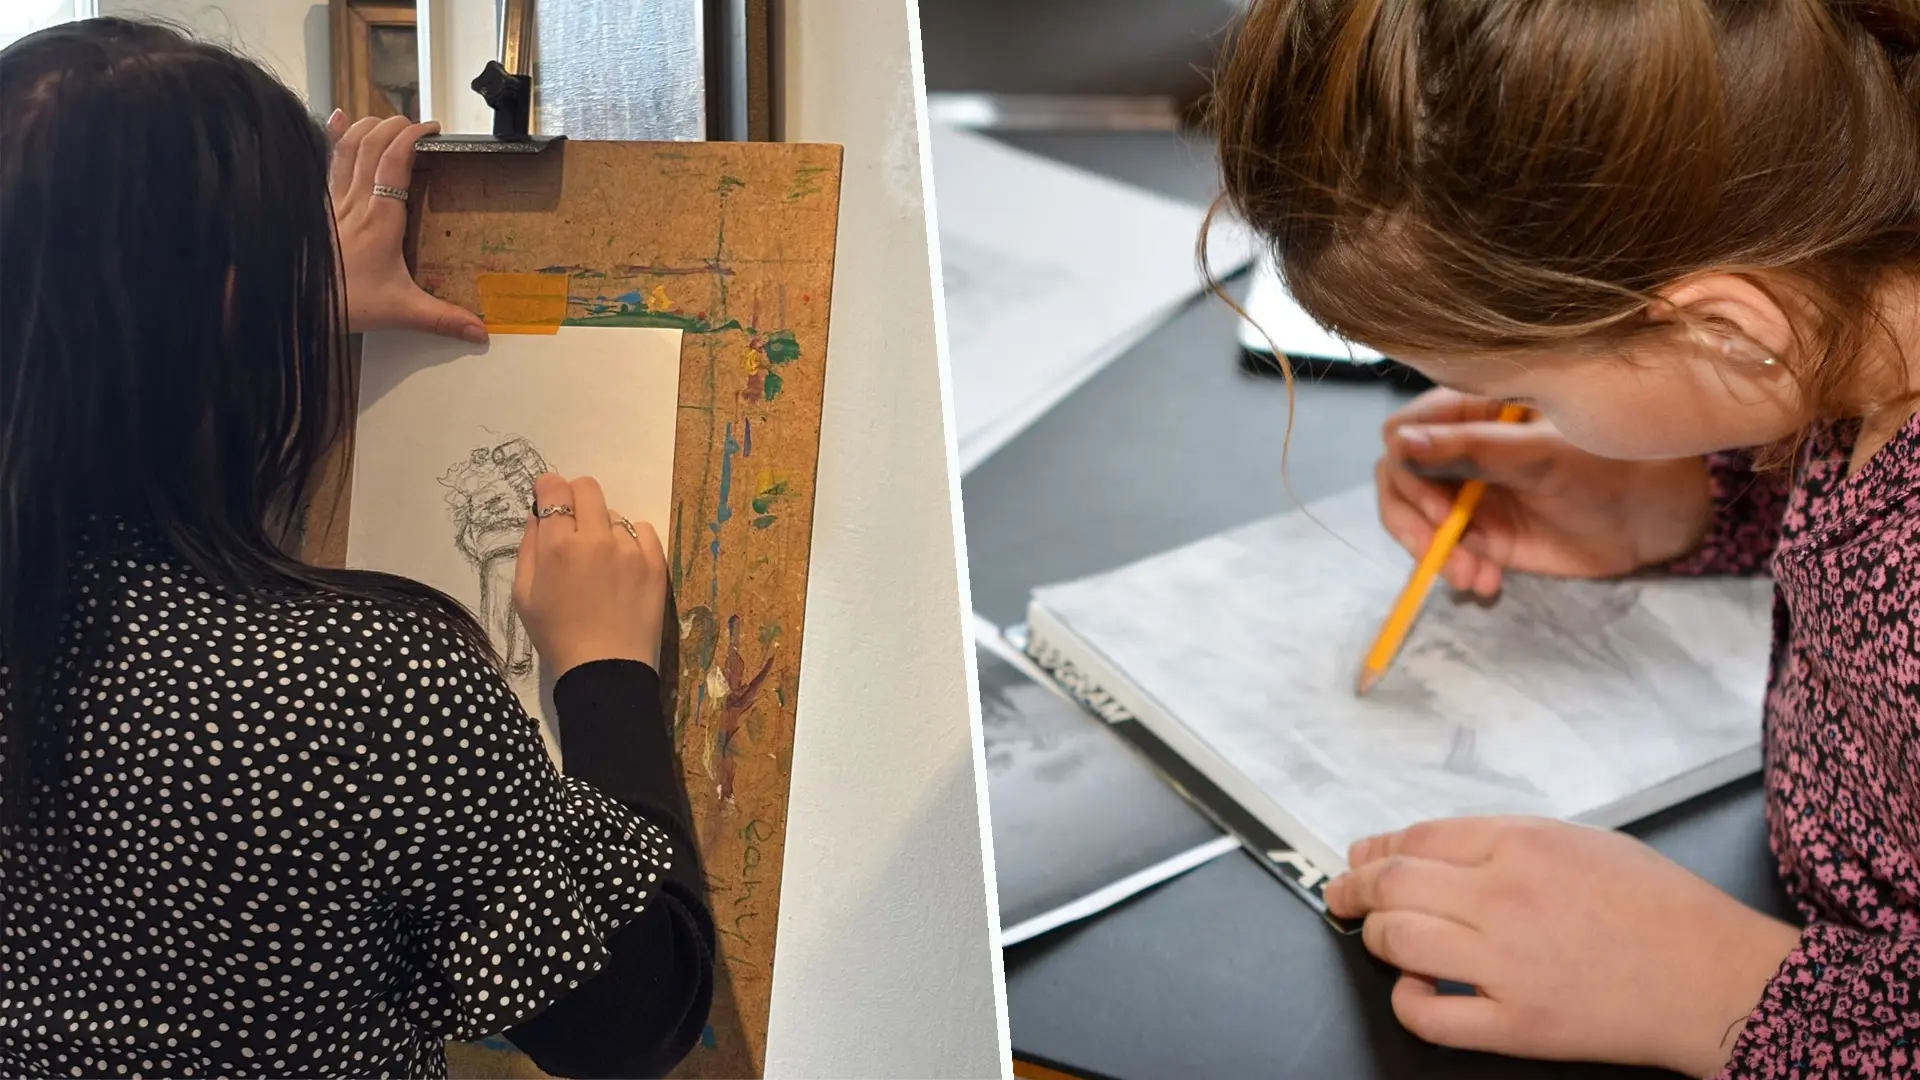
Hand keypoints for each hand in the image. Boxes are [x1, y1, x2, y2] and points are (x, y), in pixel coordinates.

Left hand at [325, 111, 487, 342]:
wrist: (299, 305)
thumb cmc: (346, 302)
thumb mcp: (401, 311)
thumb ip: (442, 319)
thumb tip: (480, 332)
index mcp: (381, 219)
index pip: (396, 160)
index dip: (413, 137)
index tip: (431, 130)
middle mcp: (356, 202)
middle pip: (373, 144)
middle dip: (396, 126)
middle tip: (416, 127)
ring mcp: (334, 201)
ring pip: (349, 147)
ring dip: (368, 127)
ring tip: (387, 121)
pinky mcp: (320, 207)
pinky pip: (328, 162)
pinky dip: (333, 136)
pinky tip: (337, 117)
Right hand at [512, 473, 668, 676]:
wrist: (605, 669)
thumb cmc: (556, 635)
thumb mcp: (524, 594)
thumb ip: (528, 547)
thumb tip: (538, 515)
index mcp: (558, 545)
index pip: (554, 489)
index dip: (548, 490)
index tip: (548, 500)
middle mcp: (596, 539)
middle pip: (588, 487)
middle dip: (575, 497)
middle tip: (573, 523)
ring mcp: (630, 549)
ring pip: (614, 514)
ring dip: (603, 527)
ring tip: (600, 561)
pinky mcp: (656, 562)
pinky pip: (643, 530)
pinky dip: (631, 540)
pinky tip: (623, 565)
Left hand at [1325, 817, 1802, 1077]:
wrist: (1718, 978)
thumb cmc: (1661, 909)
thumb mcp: (1583, 841)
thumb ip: (1502, 839)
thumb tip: (1426, 847)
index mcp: (1524, 844)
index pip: (1418, 838)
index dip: (1377, 848)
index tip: (1362, 857)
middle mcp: (1506, 898)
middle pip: (1394, 883)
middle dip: (1354, 888)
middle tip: (1343, 894)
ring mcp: (1508, 964)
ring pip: (1396, 940)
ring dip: (1374, 935)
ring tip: (1377, 936)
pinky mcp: (1518, 1026)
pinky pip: (1429, 1014)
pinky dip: (1405, 999)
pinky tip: (1413, 987)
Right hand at [1378, 389, 1712, 597]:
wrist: (1659, 512)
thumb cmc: (1610, 460)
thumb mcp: (1541, 453)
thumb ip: (1471, 448)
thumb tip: (1400, 444)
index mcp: (1470, 409)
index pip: (1403, 432)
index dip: (1409, 472)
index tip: (1442, 509)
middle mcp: (1458, 449)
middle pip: (1397, 479)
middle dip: (1413, 520)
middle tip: (1445, 547)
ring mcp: (1467, 493)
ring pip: (1413, 520)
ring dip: (1431, 552)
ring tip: (1471, 577)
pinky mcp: (1482, 534)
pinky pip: (1444, 551)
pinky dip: (1454, 570)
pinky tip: (1486, 583)